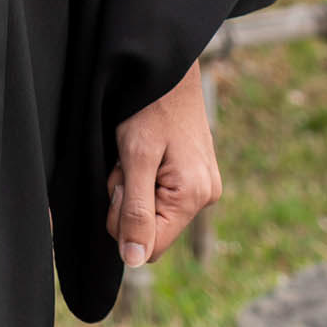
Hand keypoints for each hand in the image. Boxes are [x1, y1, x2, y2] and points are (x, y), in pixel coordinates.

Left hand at [107, 63, 219, 270]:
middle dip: (128, 200)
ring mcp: (203, 185)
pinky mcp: (196, 175)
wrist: (166, 65)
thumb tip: (134, 261)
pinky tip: (144, 150)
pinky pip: (160, 193)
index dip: (124, 223)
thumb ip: (135, 211)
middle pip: (151, 229)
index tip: (121, 183)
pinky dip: (144, 176)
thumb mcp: (135, 157)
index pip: (151, 247)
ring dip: (134, 186)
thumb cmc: (149, 106)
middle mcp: (205, 196)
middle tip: (125, 161)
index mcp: (194, 197)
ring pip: (152, 210)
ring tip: (134, 150)